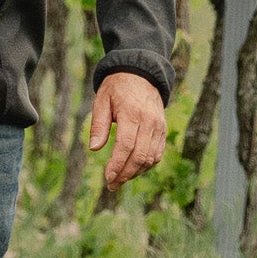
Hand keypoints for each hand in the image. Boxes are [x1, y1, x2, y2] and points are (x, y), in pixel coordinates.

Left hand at [86, 71, 167, 188]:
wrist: (141, 73)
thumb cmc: (117, 88)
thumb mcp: (102, 100)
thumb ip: (98, 125)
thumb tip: (94, 148)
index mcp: (132, 113)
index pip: (126, 145)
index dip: (117, 165)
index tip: (107, 177)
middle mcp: (149, 121)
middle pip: (139, 155)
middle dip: (125, 174)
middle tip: (112, 185)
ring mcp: (158, 126)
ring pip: (150, 158)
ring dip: (135, 173)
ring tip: (120, 179)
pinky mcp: (162, 130)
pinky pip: (157, 153)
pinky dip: (146, 165)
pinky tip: (133, 170)